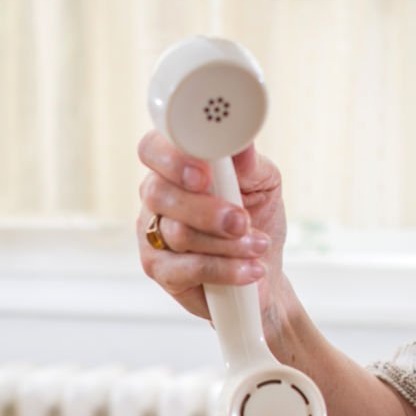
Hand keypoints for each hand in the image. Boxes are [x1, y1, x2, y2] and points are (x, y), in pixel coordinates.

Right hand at [137, 132, 289, 335]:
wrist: (262, 266)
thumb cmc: (257, 219)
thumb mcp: (263, 184)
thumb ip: (249, 164)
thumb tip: (242, 145)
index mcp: (175, 166)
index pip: (153, 148)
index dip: (172, 159)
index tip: (205, 175)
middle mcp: (157, 197)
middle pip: (159, 193)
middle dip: (206, 210)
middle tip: (241, 221)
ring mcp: (153, 234)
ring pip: (177, 233)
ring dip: (227, 244)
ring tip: (258, 246)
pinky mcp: (160, 270)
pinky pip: (187, 268)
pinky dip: (225, 269)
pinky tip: (249, 269)